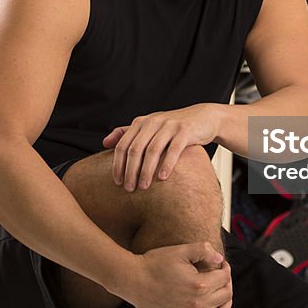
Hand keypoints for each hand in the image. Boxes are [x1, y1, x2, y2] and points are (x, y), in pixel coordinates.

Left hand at [103, 104, 221, 191]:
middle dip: (130, 171)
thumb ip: (127, 134)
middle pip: (135, 149)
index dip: (118, 164)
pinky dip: (167, 164)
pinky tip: (162, 178)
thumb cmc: (172, 128)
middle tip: (129, 189)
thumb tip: (104, 143)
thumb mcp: (149, 128)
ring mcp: (169, 125)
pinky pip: (173, 150)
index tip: (116, 182)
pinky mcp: (185, 131)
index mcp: (141, 122)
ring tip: (143, 187)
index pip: (123, 145)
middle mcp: (153, 122)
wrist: (203, 118)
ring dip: (146, 171)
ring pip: (152, 150)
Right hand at [118, 242, 231, 307]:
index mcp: (199, 284)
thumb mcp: (180, 251)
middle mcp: (198, 304)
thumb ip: (203, 250)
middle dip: (227, 283)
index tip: (221, 264)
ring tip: (223, 296)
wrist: (133, 280)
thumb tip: (220, 260)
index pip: (224, 277)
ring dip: (226, 305)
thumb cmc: (155, 263)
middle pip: (225, 295)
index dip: (225, 268)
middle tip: (221, 277)